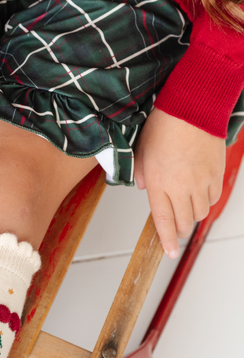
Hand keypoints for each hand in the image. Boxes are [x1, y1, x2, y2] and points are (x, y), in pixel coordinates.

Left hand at [133, 107, 225, 258]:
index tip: (168, 253)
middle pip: (185, 222)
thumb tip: (145, 189)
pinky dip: (207, 201)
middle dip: (179, 231)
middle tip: (175, 231)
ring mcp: (202, 180)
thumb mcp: (142, 152)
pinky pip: (214, 197)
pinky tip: (200, 195)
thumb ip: (141, 174)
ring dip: (193, 216)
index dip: (166, 240)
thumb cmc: (165, 124)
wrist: (194, 105)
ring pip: (201, 212)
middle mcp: (182, 186)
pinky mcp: (217, 171)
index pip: (163, 221)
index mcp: (159, 184)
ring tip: (186, 210)